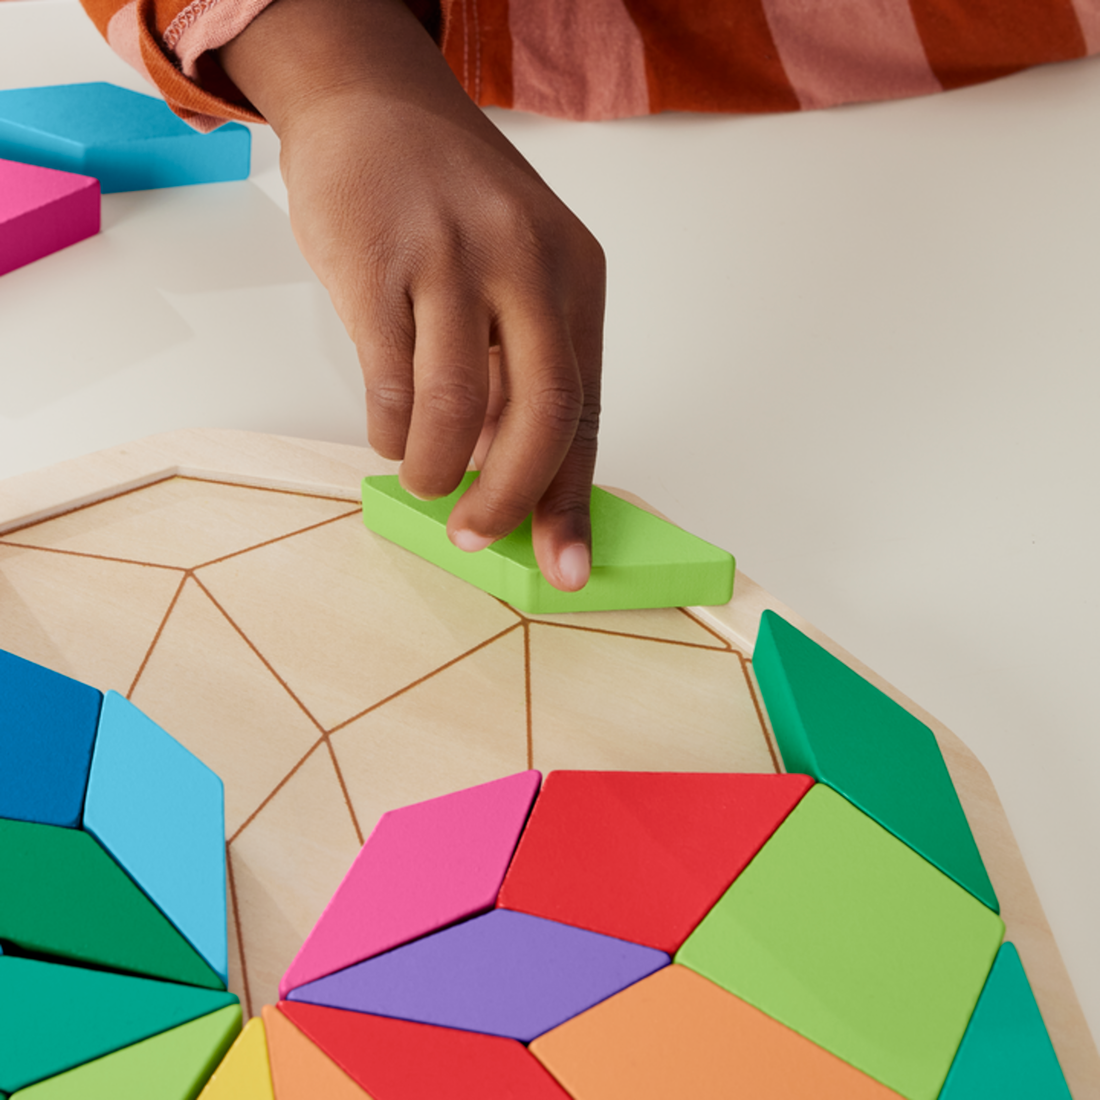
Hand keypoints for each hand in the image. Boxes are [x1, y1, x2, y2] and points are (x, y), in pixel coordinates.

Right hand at [220, 0, 604, 589]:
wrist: (372, 101)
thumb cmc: (449, 202)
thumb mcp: (516, 269)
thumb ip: (519, 365)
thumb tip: (509, 476)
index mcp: (575, 276)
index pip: (587, 409)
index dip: (572, 499)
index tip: (565, 564)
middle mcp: (526, 263)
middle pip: (543, 412)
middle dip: (511, 498)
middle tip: (477, 536)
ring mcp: (453, 257)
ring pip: (457, 405)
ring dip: (435, 468)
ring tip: (423, 482)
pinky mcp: (378, 260)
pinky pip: (388, 377)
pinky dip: (387, 428)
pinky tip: (388, 432)